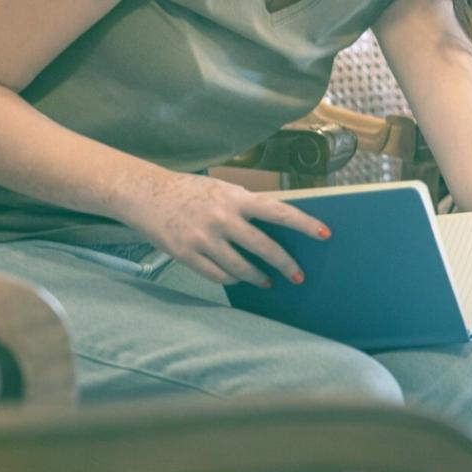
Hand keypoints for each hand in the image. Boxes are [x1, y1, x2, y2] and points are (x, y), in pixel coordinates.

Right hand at [118, 171, 328, 287]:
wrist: (146, 194)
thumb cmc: (192, 191)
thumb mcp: (224, 190)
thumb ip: (248, 205)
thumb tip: (277, 223)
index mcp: (236, 198)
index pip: (279, 211)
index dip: (304, 223)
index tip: (325, 234)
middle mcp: (222, 218)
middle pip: (263, 246)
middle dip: (285, 264)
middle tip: (298, 276)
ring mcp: (202, 238)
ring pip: (240, 267)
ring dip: (258, 277)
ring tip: (268, 281)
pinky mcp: (185, 254)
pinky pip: (216, 274)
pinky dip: (231, 278)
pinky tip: (238, 278)